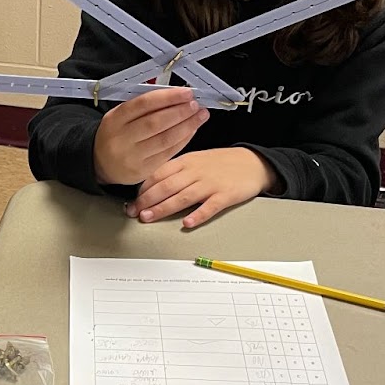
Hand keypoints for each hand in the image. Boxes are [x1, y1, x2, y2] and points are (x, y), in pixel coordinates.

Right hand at [92, 86, 208, 187]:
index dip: (168, 97)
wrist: (101, 163)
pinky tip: (191, 130)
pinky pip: (168, 153)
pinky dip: (183, 140)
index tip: (186, 93)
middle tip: (195, 105)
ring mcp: (132, 157)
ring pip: (165, 139)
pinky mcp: (143, 171)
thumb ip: (144, 105)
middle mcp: (121, 139)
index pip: (143, 104)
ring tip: (200, 115)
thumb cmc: (117, 134)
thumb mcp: (121, 115)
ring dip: (187, 126)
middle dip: (180, 112)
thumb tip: (176, 95)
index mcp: (115, 119)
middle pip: (155, 123)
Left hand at [127, 148, 275, 229]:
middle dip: (147, 200)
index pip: (158, 174)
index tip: (131, 201)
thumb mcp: (195, 160)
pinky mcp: (226, 195)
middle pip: (167, 186)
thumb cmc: (221, 164)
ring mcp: (210, 183)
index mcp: (186, 162)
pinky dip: (198, 215)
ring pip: (183, 196)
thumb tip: (150, 186)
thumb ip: (174, 172)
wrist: (253, 162)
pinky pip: (210, 206)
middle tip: (134, 212)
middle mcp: (196, 171)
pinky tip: (187, 223)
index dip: (143, 188)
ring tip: (150, 217)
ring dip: (164, 208)